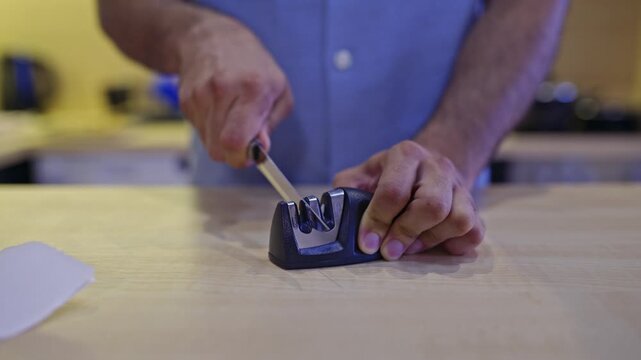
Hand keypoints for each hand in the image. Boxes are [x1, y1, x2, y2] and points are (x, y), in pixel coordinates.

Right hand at [178, 15, 292, 167]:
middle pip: (220, 149)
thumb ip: (271, 124)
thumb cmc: (253, 66)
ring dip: (222, 139)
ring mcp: (199, 96)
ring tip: (231, 116)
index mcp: (252, 89)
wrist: (212, 38)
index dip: (243, 156)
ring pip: (209, 144)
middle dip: (234, 152)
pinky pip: (200, 132)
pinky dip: (211, 128)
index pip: (236, 141)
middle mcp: (222, 91)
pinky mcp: (185, 100)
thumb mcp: (279, 90)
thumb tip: (259, 149)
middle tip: (245, 137)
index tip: (252, 153)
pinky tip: (218, 108)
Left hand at [333, 141, 484, 259]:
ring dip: (430, 240)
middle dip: (406, 234)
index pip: (393, 191)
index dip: (378, 221)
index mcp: (406, 155)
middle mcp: (437, 166)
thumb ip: (347, 190)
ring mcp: (460, 186)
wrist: (427, 165)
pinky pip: (474, 232)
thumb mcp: (364, 174)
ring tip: (410, 246)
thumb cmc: (389, 176)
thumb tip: (333, 216)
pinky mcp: (474, 206)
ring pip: (458, 220)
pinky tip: (435, 244)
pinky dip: (454, 244)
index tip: (367, 243)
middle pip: (431, 206)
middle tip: (388, 252)